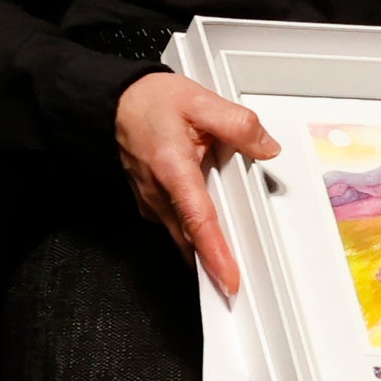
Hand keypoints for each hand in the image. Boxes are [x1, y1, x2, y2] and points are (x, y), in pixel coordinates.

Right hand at [113, 69, 277, 300]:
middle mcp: (157, 192)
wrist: (114, 102)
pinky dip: (197, 227)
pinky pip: (179, 222)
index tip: (229, 279)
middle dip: (216, 259)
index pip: (198, 220)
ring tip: (233, 251)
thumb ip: (238, 124)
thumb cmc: (150, 102)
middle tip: (243, 277)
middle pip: (191, 237)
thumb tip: (266, 146)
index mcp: (172, 169)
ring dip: (208, 243)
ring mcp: (152, 200)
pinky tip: (215, 216)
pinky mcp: (152, 202)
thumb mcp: (201, 101)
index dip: (215, 253)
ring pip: (185, 233)